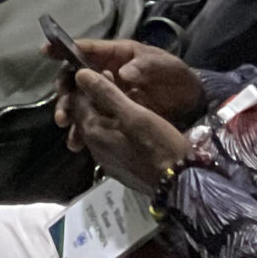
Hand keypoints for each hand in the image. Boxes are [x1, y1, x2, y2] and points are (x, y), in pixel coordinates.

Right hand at [55, 37, 206, 127]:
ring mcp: (107, 94)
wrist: (193, 104)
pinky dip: (83, 130)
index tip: (46, 51)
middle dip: (65, 92)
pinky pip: (91, 119)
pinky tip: (78, 143)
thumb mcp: (166, 67)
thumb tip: (122, 73)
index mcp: (115, 56)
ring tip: (67, 126)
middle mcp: (105, 72)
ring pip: (79, 100)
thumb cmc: (178, 78)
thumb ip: (145, 67)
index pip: (85, 49)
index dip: (64, 48)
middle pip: (75, 78)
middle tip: (63, 109)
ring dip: (70, 112)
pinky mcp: (112, 113)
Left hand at [58, 65, 192, 194]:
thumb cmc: (158, 144)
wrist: (180, 184)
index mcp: (92, 129)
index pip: (76, 100)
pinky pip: (110, 143)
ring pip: (98, 129)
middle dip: (96, 99)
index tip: (107, 74)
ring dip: (107, 115)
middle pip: (85, 115)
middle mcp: (93, 146)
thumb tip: (79, 74)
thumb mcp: (134, 114)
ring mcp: (105, 160)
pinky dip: (115, 130)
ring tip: (128, 105)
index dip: (88, 84)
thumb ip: (106, 94)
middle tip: (119, 87)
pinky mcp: (119, 169)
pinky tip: (131, 127)